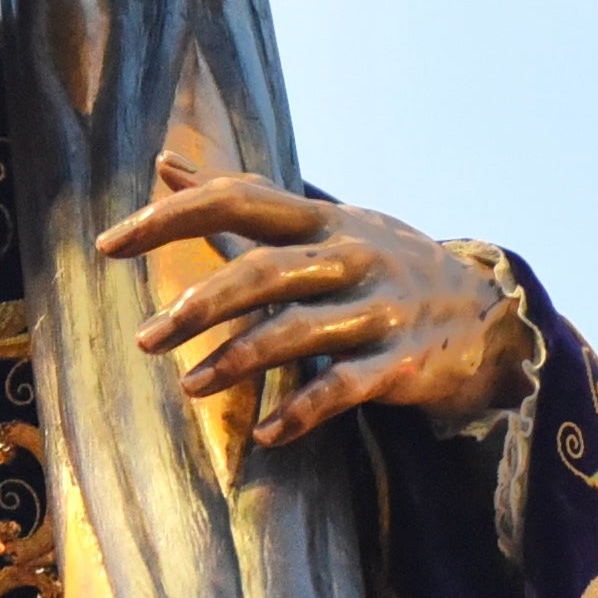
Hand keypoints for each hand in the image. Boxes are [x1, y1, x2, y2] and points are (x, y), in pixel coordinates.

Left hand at [98, 171, 536, 449]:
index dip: (172, 217)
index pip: (238, 201)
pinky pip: (345, 387)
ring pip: (300, 330)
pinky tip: (268, 434)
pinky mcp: (402, 362)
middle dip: (200, 305)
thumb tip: (164, 164)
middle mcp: (349, 255)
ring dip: (240, 360)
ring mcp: (378, 309)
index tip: (110, 243)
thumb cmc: (382, 266)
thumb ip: (240, 199)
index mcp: (322, 220)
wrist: (488, 312)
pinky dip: (304, 410)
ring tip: (190, 387)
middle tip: (145, 340)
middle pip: (265, 271)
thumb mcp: (319, 222)